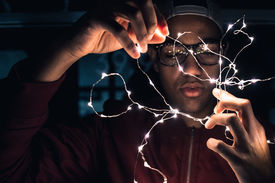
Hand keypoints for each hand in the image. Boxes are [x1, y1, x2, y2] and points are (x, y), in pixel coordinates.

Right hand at [28, 0, 167, 81]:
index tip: (165, 32)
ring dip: (142, 34)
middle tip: (150, 40)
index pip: (147, 3)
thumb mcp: (129, 37)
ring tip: (143, 49)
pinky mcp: (96, 18)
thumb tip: (162, 37)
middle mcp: (116, 0)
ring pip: (134, 13)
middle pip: (143, 2)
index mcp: (124, 2)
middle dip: (152, 23)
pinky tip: (134, 54)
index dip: (159, 17)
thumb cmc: (103, 38)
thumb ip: (145, 36)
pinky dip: (129, 43)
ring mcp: (106, 7)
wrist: (78, 44)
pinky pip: (118, 29)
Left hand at [205, 89, 274, 182]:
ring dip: (216, 118)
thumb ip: (247, 127)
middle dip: (225, 102)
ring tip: (209, 126)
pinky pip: (221, 147)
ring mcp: (246, 147)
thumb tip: (231, 114)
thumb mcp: (256, 141)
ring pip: (232, 121)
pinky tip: (211, 145)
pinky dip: (211, 143)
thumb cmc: (258, 162)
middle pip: (243, 105)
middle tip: (215, 111)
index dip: (228, 95)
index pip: (244, 104)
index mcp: (257, 128)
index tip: (216, 92)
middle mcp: (253, 134)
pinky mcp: (239, 162)